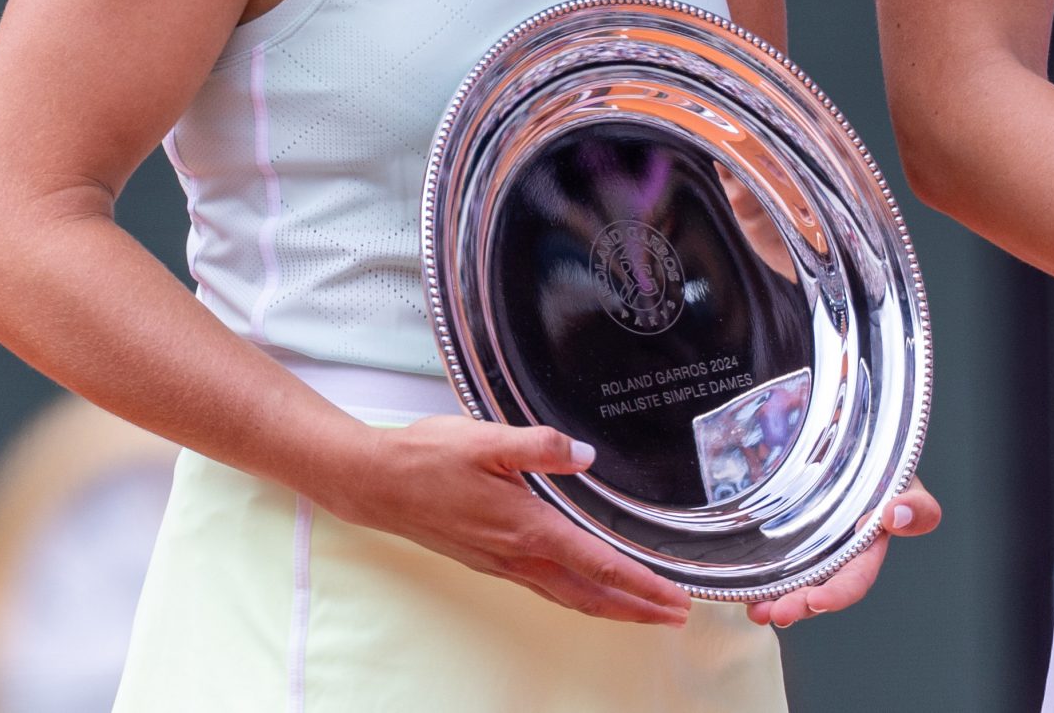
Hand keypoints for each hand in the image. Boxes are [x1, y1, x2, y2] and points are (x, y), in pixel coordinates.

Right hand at [317, 416, 692, 624]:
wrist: (376, 484)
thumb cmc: (428, 459)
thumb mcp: (487, 439)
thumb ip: (541, 446)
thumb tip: (585, 455)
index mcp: (527, 528)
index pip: (599, 565)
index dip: (641, 584)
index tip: (674, 598)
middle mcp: (518, 556)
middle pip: (591, 594)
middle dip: (637, 608)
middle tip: (677, 616)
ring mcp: (502, 563)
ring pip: (569, 596)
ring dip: (611, 607)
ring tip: (645, 611)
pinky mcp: (490, 560)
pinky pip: (547, 588)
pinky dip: (579, 596)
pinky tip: (587, 590)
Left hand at [746, 481, 941, 627]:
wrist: (857, 447)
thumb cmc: (888, 471)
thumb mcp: (910, 485)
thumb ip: (917, 505)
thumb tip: (894, 515)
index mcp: (866, 551)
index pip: (854, 579)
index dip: (837, 594)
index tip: (817, 601)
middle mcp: (836, 557)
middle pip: (817, 589)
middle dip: (798, 605)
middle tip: (776, 613)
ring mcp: (808, 547)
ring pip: (791, 581)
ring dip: (774, 600)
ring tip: (756, 611)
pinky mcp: (784, 535)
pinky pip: (769, 561)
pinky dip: (757, 579)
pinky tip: (742, 589)